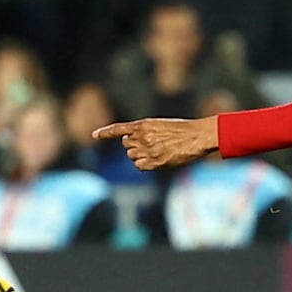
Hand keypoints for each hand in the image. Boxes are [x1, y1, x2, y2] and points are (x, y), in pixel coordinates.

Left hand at [94, 116, 219, 169]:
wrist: (197, 136)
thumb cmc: (183, 130)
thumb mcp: (160, 125)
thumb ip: (145, 132)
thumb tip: (132, 144)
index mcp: (143, 124)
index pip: (119, 129)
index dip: (105, 133)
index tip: (94, 135)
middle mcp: (142, 137)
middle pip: (127, 145)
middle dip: (134, 146)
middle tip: (151, 144)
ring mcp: (148, 150)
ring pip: (132, 156)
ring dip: (141, 155)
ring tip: (158, 151)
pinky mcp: (155, 161)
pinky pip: (140, 166)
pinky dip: (145, 165)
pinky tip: (157, 160)